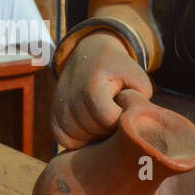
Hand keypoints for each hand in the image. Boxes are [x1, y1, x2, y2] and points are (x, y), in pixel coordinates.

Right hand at [52, 31, 151, 149]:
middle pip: (93, 130)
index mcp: (92, 86)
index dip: (120, 119)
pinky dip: (78, 141)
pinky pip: (64, 141)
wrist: (90, 54)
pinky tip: (91, 129)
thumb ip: (140, 99)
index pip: (108, 119)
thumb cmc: (118, 69)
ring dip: (94, 136)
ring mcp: (58, 107)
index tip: (124, 109)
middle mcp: (71, 98)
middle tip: (115, 114)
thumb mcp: (136, 76)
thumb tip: (131, 122)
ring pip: (78, 139)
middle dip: (109, 128)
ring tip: (104, 120)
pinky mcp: (53, 116)